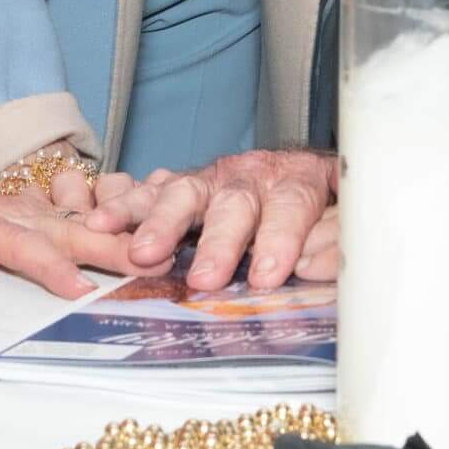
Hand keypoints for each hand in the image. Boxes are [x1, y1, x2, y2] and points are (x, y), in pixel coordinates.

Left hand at [0, 172, 147, 298]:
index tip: (80, 287)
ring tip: (158, 251)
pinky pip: (74, 217)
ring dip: (116, 236)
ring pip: (75, 222)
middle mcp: (9, 211)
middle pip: (62, 230)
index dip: (50, 266)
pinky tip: (143, 234)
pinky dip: (107, 225)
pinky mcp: (33, 211)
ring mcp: (25, 208)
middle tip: (147, 263)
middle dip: (106, 247)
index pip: (19, 246)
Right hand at [86, 149, 337, 289]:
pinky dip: (125, 206)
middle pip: (235, 201)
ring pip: (185, 193)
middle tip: (205, 279)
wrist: (304, 170)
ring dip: (161, 223)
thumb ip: (339, 238)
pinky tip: (101, 220)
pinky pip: (150, 192)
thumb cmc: (326, 204)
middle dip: (218, 241)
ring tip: (140, 252)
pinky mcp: (184, 186)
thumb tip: (323, 265)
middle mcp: (253, 173)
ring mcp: (213, 178)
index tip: (268, 276)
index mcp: (300, 177)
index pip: (292, 203)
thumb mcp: (347, 215)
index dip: (280, 239)